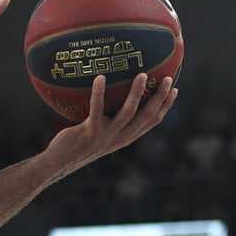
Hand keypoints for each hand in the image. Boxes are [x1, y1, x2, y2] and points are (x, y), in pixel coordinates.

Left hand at [43, 73, 177, 178]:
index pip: (152, 121)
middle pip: (147, 116)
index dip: (165, 106)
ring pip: (128, 113)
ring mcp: (106, 135)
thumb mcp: (98, 131)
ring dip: (137, 94)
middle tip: (167, 78)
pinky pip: (96, 108)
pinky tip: (100, 77)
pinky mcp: (91, 132)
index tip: (175, 89)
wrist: (60, 161)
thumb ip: (109, 117)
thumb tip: (111, 91)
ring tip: (142, 74)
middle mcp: (120, 137)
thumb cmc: (77, 142)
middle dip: (160, 98)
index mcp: (126, 137)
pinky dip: (99, 93)